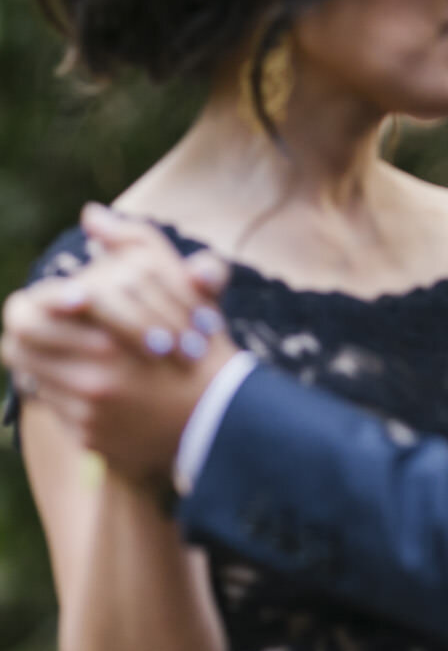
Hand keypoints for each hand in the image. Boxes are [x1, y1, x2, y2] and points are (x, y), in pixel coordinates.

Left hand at [1, 206, 233, 485]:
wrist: (223, 416)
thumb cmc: (200, 342)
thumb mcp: (179, 282)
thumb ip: (135, 240)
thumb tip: (92, 214)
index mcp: (111, 336)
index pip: (30, 311)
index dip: (37, 303)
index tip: (55, 302)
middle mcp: (96, 377)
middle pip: (19, 343)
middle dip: (27, 328)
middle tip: (41, 321)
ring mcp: (90, 411)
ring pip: (31, 374)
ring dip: (41, 358)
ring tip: (59, 347)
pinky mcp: (90, 436)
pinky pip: (54, 405)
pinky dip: (64, 390)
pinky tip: (86, 380)